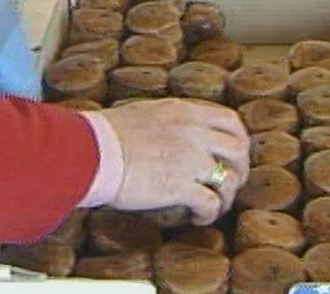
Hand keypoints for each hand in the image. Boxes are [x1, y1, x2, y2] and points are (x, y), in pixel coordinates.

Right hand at [96, 99, 249, 224]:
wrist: (90, 151)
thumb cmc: (105, 133)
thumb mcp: (147, 112)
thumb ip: (170, 119)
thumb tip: (173, 128)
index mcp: (187, 112)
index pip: (231, 120)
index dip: (239, 139)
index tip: (235, 153)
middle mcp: (195, 132)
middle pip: (239, 150)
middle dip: (240, 169)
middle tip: (230, 182)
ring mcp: (190, 159)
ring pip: (230, 178)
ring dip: (226, 196)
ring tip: (215, 205)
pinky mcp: (180, 186)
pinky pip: (211, 203)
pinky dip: (209, 214)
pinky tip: (198, 217)